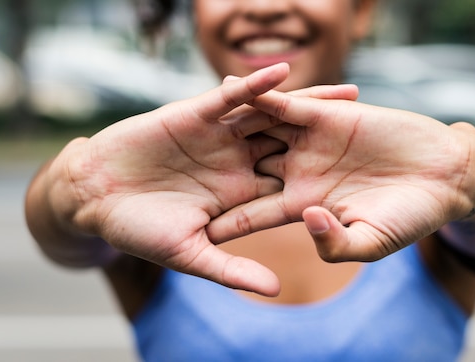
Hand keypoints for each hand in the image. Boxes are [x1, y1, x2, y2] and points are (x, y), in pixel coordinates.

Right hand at [44, 63, 360, 295]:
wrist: (96, 196)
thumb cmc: (139, 231)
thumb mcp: (190, 254)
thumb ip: (233, 269)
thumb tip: (277, 289)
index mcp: (243, 195)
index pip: (296, 186)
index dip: (333, 184)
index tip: (370, 183)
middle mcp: (238, 163)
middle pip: (297, 146)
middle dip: (335, 138)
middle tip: (378, 131)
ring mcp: (220, 138)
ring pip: (273, 116)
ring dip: (310, 104)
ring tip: (351, 94)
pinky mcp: (195, 115)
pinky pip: (231, 98)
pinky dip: (256, 87)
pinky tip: (284, 75)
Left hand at [209, 92, 474, 262]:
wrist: (443, 175)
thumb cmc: (410, 218)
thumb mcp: (371, 243)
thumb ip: (335, 243)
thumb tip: (308, 219)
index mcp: (303, 206)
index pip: (252, 215)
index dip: (222, 222)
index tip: (186, 229)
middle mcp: (298, 172)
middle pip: (242, 170)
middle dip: (208, 171)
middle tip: (167, 172)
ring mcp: (309, 142)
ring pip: (255, 132)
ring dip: (222, 128)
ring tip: (183, 123)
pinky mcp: (324, 115)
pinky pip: (283, 103)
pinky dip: (258, 96)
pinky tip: (225, 89)